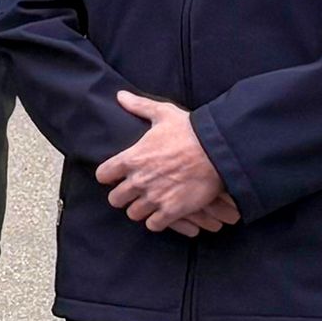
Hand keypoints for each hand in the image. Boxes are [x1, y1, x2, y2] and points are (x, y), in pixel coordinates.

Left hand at [98, 93, 238, 234]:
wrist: (218, 152)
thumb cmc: (190, 131)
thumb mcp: (163, 113)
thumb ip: (139, 106)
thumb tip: (120, 95)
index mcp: (131, 158)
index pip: (103, 175)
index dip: (108, 176)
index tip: (116, 176)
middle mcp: (138, 180)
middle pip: (115, 199)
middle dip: (123, 196)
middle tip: (133, 193)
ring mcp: (154, 197)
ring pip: (133, 214)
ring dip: (140, 210)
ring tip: (148, 204)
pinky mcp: (172, 211)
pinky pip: (153, 225)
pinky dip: (157, 222)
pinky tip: (163, 214)